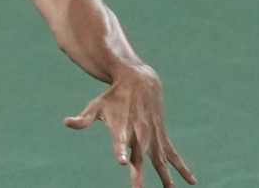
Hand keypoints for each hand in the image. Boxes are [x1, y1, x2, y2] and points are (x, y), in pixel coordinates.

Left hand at [64, 65, 195, 187]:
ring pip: (160, 162)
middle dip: (139, 175)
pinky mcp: (162, 137)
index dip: (121, 151)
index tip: (123, 162)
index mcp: (121, 127)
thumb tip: (66, 123)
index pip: (120, 142)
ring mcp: (152, 137)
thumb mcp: (96, 106)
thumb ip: (83, 119)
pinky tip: (191, 181)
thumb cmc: (114, 96)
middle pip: (140, 158)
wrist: (140, 82)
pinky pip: (174, 156)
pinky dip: (183, 168)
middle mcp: (139, 134)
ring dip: (166, 178)